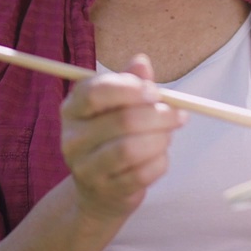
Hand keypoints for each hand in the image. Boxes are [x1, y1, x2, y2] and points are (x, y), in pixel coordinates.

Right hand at [58, 54, 186, 220]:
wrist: (101, 188)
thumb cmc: (114, 135)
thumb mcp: (120, 104)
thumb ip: (131, 82)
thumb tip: (141, 61)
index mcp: (72, 108)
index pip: (95, 92)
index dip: (131, 89)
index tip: (155, 91)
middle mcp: (72, 138)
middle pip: (122, 120)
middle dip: (159, 115)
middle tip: (178, 115)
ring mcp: (85, 167)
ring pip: (131, 149)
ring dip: (160, 139)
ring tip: (168, 135)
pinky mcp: (105, 190)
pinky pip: (142, 174)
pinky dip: (160, 162)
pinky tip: (160, 157)